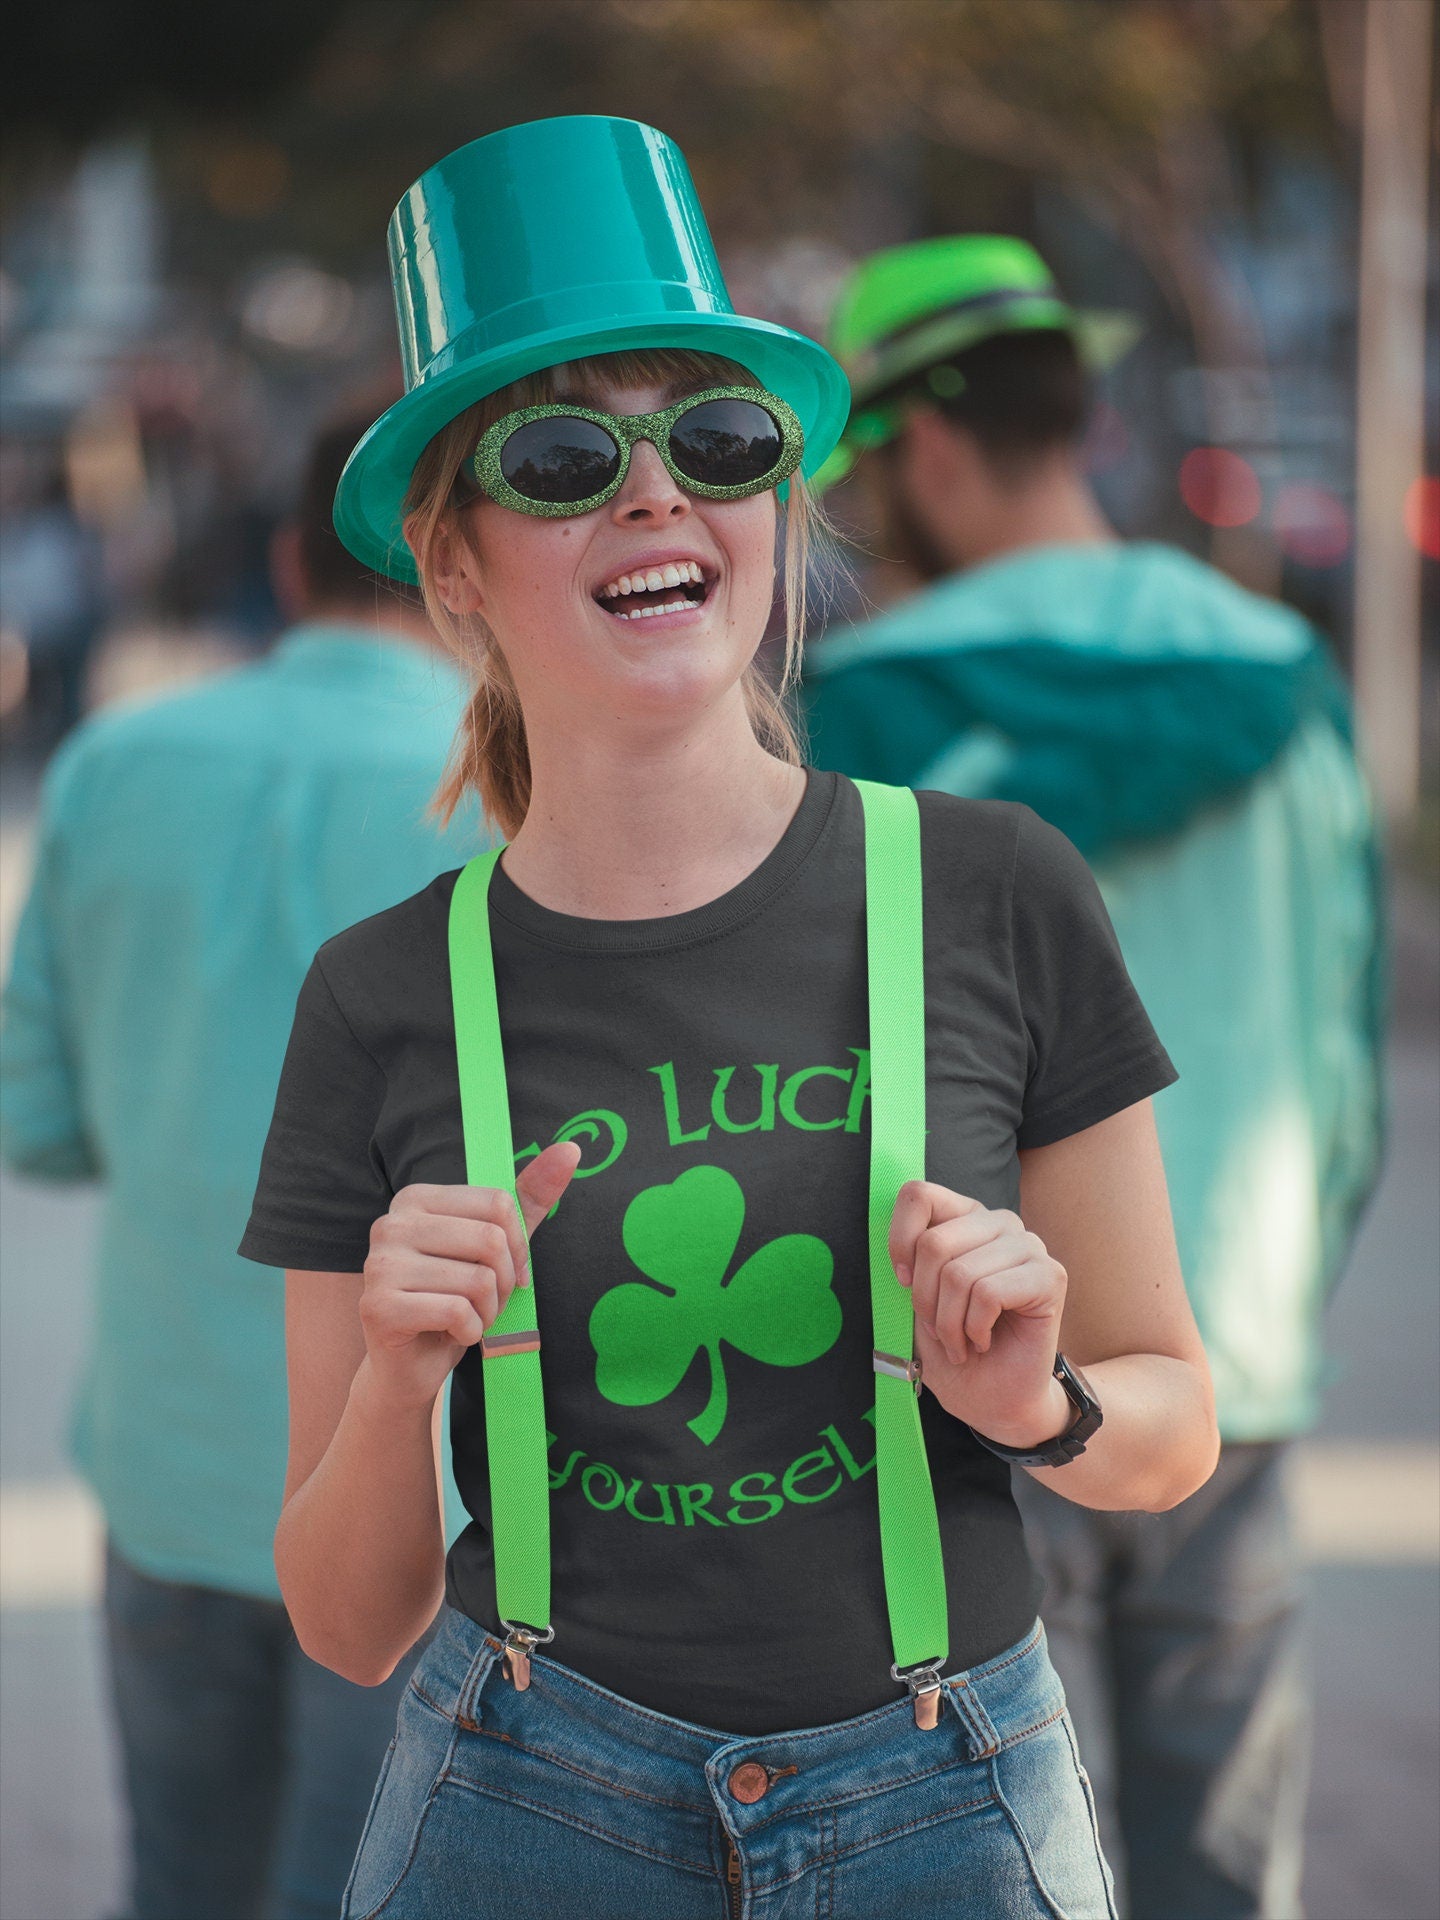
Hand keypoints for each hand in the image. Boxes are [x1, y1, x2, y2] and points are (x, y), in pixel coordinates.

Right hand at [357, 1141, 580, 1413]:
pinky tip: (453, 1334)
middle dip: (504, 1282)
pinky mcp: (378, 1306)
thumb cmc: (453, 1300)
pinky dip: (471, 1331)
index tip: (509, 1273)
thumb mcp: (495, 1247)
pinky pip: (457, 1311)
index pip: (497, 1204)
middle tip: (487, 1302)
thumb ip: (528, 1199)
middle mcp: (390, 1223)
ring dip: (488, 1311)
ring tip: (470, 1318)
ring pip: (477, 1279)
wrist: (410, 1366)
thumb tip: (570, 1149)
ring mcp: (379, 1264)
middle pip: (489, 1240)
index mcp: (415, 1198)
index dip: (517, 1246)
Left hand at [888, 1181, 1070, 1447]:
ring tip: (961, 1341)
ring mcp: (1028, 1246)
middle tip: (939, 1330)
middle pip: (934, 1243)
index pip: (918, 1194)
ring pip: (960, 1273)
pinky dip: (975, 1328)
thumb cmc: (954, 1349)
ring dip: (949, 1323)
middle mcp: (998, 1223)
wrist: (994, 1399)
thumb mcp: (916, 1302)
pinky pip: (988, 1293)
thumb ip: (909, 1263)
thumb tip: (895, 1247)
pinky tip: (984, 1340)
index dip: (899, 1241)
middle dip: (925, 1300)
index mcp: (964, 1218)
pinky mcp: (1050, 1276)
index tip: (904, 1283)